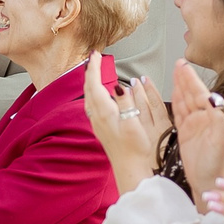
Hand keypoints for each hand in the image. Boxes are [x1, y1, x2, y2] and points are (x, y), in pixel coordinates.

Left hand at [82, 61, 166, 196]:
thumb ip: (125, 103)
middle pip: (88, 88)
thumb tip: (119, 86)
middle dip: (90, 71)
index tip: (95, 54)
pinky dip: (93, 93)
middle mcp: (97, 117)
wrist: (129, 169)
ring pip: (88, 97)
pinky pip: (92, 105)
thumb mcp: (134, 123)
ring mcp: (97, 123)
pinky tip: (98, 95)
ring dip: (90, 82)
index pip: (94, 84)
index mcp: (105, 113)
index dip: (94, 68)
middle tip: (94, 58)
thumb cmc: (135, 149)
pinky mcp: (100, 128)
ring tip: (94, 71)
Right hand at [170, 62, 223, 207]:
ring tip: (176, 72)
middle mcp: (203, 119)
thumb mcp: (219, 141)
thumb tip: (214, 99)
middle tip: (179, 63)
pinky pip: (179, 112)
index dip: (191, 79)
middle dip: (185, 78)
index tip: (184, 66)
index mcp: (211, 118)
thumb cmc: (215, 165)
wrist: (208, 182)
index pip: (200, 93)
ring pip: (185, 100)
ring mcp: (194, 125)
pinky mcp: (185, 133)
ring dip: (181, 86)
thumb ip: (217, 119)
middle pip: (192, 93)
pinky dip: (176, 101)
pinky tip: (174, 93)